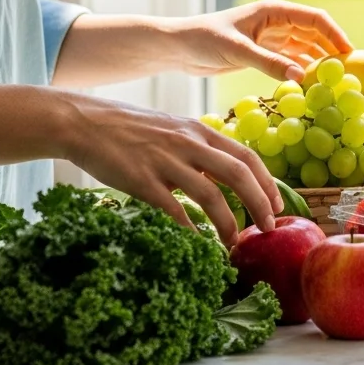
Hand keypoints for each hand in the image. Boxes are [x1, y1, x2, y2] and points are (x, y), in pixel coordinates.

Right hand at [61, 94, 283, 246]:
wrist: (87, 122)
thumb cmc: (132, 130)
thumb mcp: (175, 130)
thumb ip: (201, 150)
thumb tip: (229, 176)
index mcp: (201, 132)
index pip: (247, 156)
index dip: (267, 182)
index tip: (277, 206)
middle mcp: (189, 143)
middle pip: (238, 174)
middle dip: (258, 204)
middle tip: (267, 228)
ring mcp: (166, 160)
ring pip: (210, 194)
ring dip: (227, 222)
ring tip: (232, 242)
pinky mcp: (141, 179)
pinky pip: (173, 208)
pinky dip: (190, 228)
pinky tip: (197, 242)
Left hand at [173, 0, 352, 83]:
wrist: (179, 48)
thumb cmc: (204, 40)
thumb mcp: (238, 50)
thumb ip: (269, 63)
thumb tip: (302, 76)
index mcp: (274, 10)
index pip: (315, 19)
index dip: (335, 34)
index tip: (349, 54)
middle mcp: (277, 21)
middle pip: (315, 33)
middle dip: (332, 49)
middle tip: (348, 71)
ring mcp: (272, 37)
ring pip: (306, 47)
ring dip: (319, 61)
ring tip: (334, 79)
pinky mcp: (265, 52)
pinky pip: (292, 60)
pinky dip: (303, 69)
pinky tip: (313, 83)